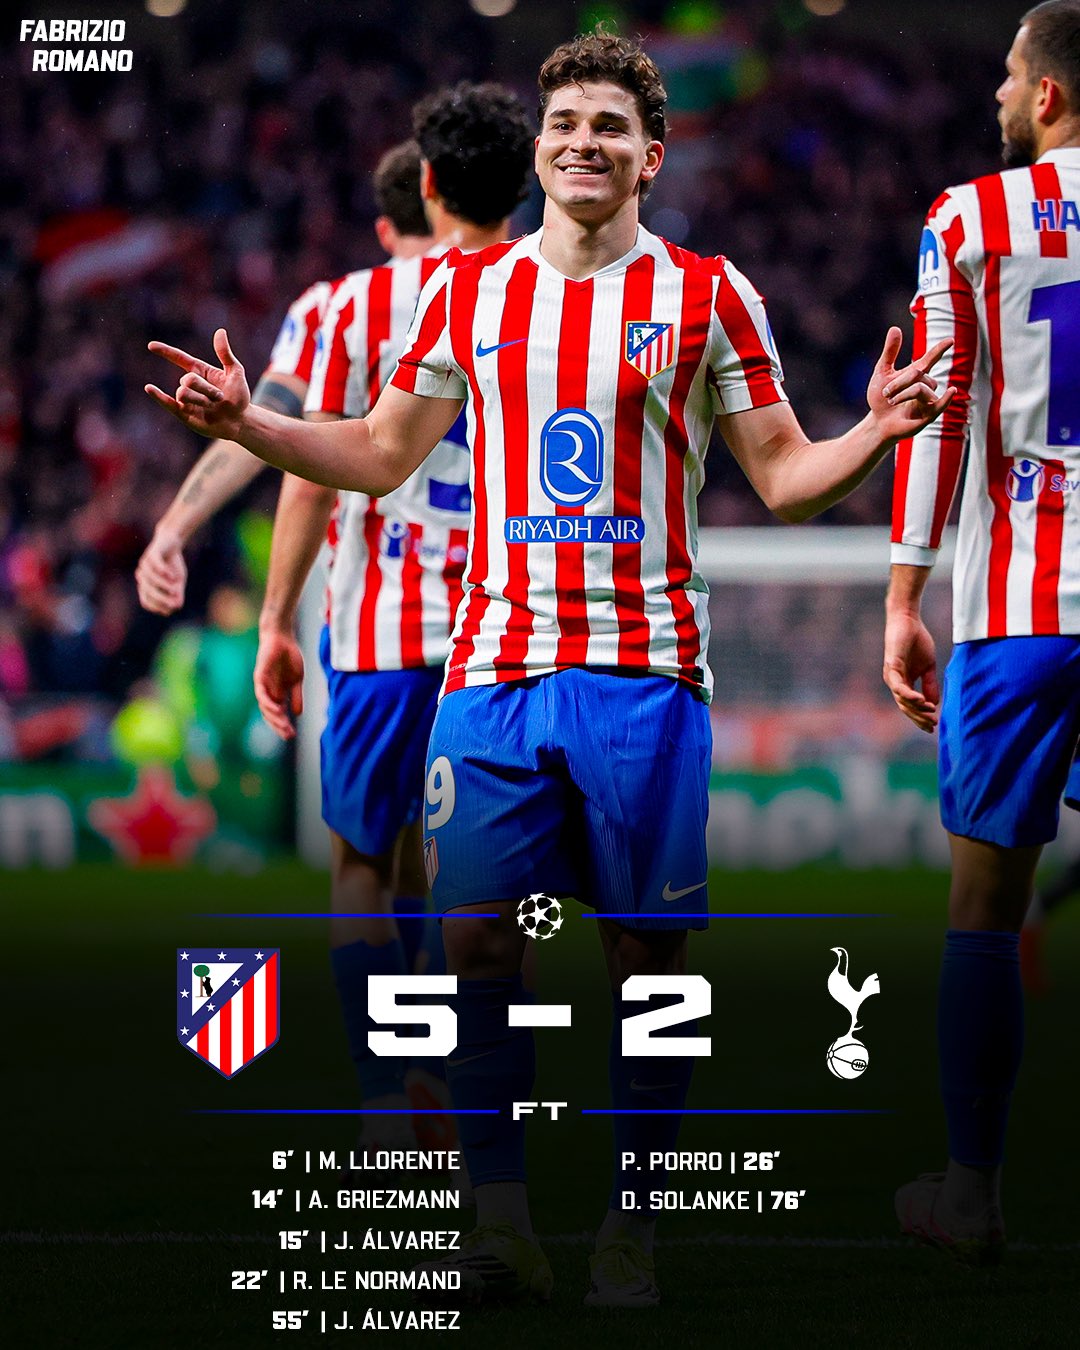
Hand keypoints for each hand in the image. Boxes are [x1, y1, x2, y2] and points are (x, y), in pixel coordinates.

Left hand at [135, 528, 186, 614]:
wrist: (172, 543)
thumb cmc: (173, 565)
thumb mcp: (177, 582)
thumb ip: (177, 593)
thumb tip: (177, 605)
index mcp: (145, 585)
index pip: (146, 602)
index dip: (157, 606)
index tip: (171, 607)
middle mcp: (142, 576)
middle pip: (148, 591)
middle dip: (161, 598)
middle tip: (174, 602)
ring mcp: (145, 564)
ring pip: (150, 578)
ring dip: (163, 585)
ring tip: (176, 587)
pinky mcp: (152, 553)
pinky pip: (155, 564)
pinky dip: (163, 571)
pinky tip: (172, 576)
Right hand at [145, 329, 249, 440]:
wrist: (240, 421)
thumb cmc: (239, 397)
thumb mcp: (235, 372)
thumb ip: (225, 353)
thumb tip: (220, 331)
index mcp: (200, 371)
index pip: (179, 358)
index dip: (166, 352)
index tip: (151, 346)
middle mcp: (190, 384)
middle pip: (188, 380)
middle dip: (207, 388)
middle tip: (220, 397)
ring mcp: (186, 399)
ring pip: (183, 393)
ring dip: (201, 399)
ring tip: (213, 406)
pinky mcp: (184, 413)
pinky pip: (168, 403)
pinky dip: (158, 396)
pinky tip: (149, 388)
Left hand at [253, 627, 304, 740]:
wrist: (282, 637)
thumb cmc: (289, 656)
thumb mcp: (296, 680)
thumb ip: (296, 696)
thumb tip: (298, 714)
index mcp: (277, 693)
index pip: (278, 714)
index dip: (283, 725)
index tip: (292, 735)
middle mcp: (268, 692)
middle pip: (270, 714)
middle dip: (279, 726)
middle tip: (289, 735)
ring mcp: (263, 685)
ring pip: (265, 707)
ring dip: (274, 718)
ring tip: (284, 726)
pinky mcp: (259, 677)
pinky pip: (262, 694)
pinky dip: (268, 703)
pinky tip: (277, 710)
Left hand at [867, 328, 955, 443]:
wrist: (877, 422)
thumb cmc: (881, 398)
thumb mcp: (882, 372)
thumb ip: (890, 352)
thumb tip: (895, 328)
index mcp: (916, 374)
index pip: (931, 358)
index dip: (940, 349)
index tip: (950, 340)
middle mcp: (926, 385)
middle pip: (918, 374)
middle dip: (898, 382)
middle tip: (885, 393)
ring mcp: (929, 400)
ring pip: (920, 388)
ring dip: (902, 394)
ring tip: (891, 402)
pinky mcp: (929, 415)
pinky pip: (939, 404)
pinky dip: (946, 399)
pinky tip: (952, 391)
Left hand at [883, 610, 938, 731]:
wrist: (909, 621)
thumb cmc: (917, 642)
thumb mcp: (928, 667)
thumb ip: (930, 684)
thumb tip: (935, 703)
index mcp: (903, 683)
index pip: (910, 706)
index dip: (921, 717)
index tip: (934, 726)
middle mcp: (895, 682)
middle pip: (905, 707)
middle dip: (919, 717)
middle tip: (933, 725)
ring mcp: (892, 675)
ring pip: (902, 699)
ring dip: (917, 708)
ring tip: (931, 713)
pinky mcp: (891, 666)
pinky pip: (899, 686)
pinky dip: (909, 695)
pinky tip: (921, 701)